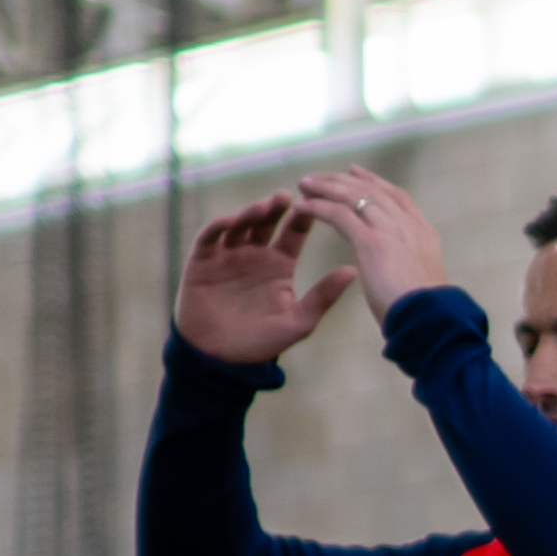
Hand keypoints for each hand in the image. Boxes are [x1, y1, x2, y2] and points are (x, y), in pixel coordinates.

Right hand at [174, 193, 357, 364]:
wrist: (221, 358)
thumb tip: (354, 271)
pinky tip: (231, 221)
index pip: (293, 234)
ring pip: (240, 224)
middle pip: (266, 222)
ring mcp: (228, 254)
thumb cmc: (262, 343)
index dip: (302, 219)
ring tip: (263, 207)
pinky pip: (210, 237)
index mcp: (280, 265)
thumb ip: (323, 296)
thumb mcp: (298, 320)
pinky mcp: (203, 260)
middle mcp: (255, 254)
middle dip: (275, 208)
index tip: (313, 204)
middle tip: (286, 197)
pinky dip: (219, 226)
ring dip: (250, 213)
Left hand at [291, 166, 452, 319]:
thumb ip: (410, 266)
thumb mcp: (423, 281)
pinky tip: (302, 208)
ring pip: (354, 195)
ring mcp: (390, 230)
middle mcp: (407, 225)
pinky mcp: (371, 241)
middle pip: (372, 190)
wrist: (431, 322)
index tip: (356, 174)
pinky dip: (317, 207)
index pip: (397, 197)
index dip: (375, 182)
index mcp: (423, 234)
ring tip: (305, 185)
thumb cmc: (429, 313)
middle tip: (320, 177)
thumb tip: (400, 270)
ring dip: (326, 187)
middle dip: (344, 180)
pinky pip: (338, 214)